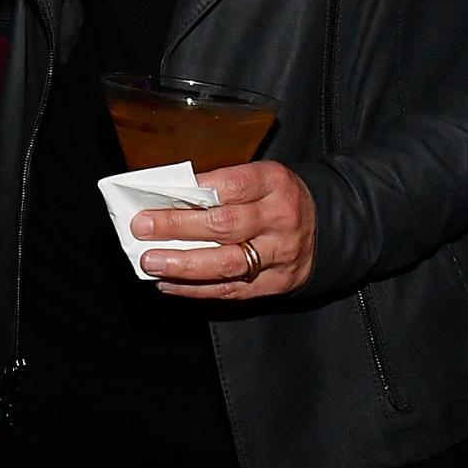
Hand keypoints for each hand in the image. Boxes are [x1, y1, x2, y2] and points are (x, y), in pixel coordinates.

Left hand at [132, 161, 316, 298]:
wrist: (327, 228)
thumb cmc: (276, 197)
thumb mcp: (261, 177)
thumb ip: (221, 186)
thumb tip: (166, 197)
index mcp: (274, 184)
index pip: (233, 185)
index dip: (196, 190)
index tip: (160, 193)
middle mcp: (280, 220)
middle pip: (225, 226)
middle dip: (178, 227)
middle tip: (141, 227)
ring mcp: (280, 255)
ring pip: (227, 263)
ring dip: (183, 265)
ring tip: (150, 261)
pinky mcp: (276, 284)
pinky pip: (232, 290)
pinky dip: (196, 289)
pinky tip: (168, 283)